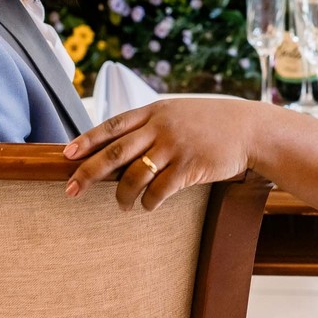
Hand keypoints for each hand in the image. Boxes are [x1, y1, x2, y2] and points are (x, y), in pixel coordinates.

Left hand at [62, 97, 263, 210]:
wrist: (250, 128)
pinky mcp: (189, 166)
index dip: (86, 140)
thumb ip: (153, 123)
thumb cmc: (213, 122)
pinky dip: (150, 202)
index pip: (112, 125)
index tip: (66, 154)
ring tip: (122, 205)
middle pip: (114, 152)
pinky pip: (160, 190)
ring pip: (134, 175)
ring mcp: (175, 146)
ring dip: (122, 195)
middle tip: (71, 189)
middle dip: (88, 172)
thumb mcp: (180, 113)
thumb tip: (121, 144)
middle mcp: (161, 126)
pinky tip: (149, 206)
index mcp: (155, 111)